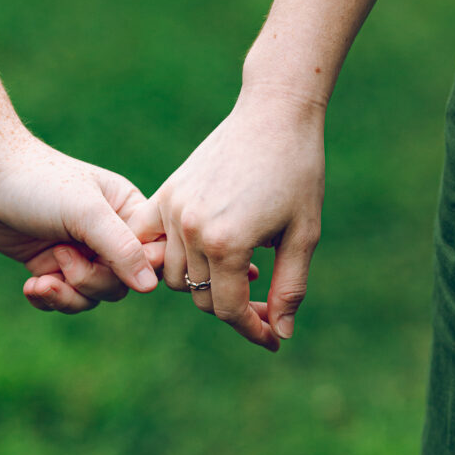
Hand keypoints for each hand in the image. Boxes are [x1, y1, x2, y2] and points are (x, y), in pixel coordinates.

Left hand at [0, 133, 163, 312]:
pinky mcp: (52, 264)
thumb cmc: (40, 183)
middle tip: (62, 256)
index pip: (153, 253)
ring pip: (94, 295)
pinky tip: (31, 285)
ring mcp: (81, 251)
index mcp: (128, 212)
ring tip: (40, 279)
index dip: (139, 268)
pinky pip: (66, 297)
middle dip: (90, 280)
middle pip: (121, 283)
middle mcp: (109, 234)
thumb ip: (121, 249)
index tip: (108, 262)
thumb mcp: (86, 213)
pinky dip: (50, 297)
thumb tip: (150, 287)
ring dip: (67, 295)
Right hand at [131, 88, 324, 348]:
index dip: (253, 330)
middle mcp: (192, 230)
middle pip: (200, 297)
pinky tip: (195, 257)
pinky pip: (150, 241)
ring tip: (237, 273)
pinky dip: (166, 256)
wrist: (274, 115)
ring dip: (203, 283)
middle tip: (264, 305)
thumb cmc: (298, 173)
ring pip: (174, 275)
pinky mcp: (166, 194)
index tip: (273, 339)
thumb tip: (280, 333)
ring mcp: (173, 211)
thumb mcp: (304, 235)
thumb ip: (289, 288)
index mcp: (228, 244)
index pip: (229, 309)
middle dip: (232, 308)